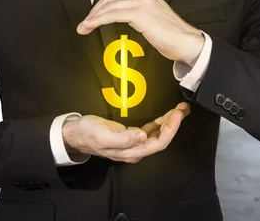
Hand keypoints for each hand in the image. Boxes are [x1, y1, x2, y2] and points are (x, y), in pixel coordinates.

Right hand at [62, 102, 190, 163]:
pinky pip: (151, 130)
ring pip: (158, 134)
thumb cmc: (89, 133)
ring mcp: (135, 143)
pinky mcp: (132, 136)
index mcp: (132, 151)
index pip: (159, 142)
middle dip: (174, 123)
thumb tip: (143, 136)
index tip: (177, 114)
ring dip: (170, 122)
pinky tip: (166, 115)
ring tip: (180, 109)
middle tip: (183, 108)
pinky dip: (161, 121)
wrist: (76, 134)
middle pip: (162, 139)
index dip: (171, 129)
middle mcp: (136, 150)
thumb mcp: (104, 134)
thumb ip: (123, 138)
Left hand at [76, 0, 204, 66]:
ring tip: (84, 27)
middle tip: (84, 23)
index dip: (100, 6)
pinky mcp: (140, 14)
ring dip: (93, 17)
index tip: (91, 17)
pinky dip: (98, 20)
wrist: (186, 42)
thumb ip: (137, 14)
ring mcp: (142, 2)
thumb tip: (119, 19)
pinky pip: (113, 15)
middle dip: (94, 11)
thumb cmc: (171, 35)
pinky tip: (91, 26)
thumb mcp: (152, 19)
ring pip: (109, 6)